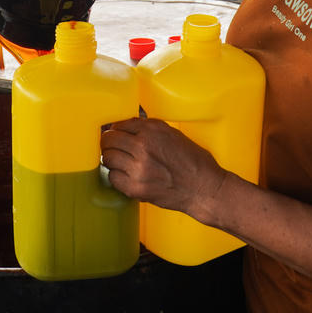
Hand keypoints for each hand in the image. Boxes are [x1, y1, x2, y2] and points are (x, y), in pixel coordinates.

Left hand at [100, 118, 229, 220]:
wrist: (204, 188)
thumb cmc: (194, 161)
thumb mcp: (173, 134)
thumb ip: (149, 129)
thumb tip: (128, 126)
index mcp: (152, 130)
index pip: (120, 124)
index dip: (117, 130)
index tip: (117, 134)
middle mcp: (143, 146)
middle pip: (108, 139)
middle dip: (109, 143)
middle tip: (113, 147)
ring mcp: (137, 168)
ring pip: (107, 158)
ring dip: (111, 159)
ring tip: (120, 162)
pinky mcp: (135, 188)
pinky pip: (112, 177)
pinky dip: (116, 176)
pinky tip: (126, 175)